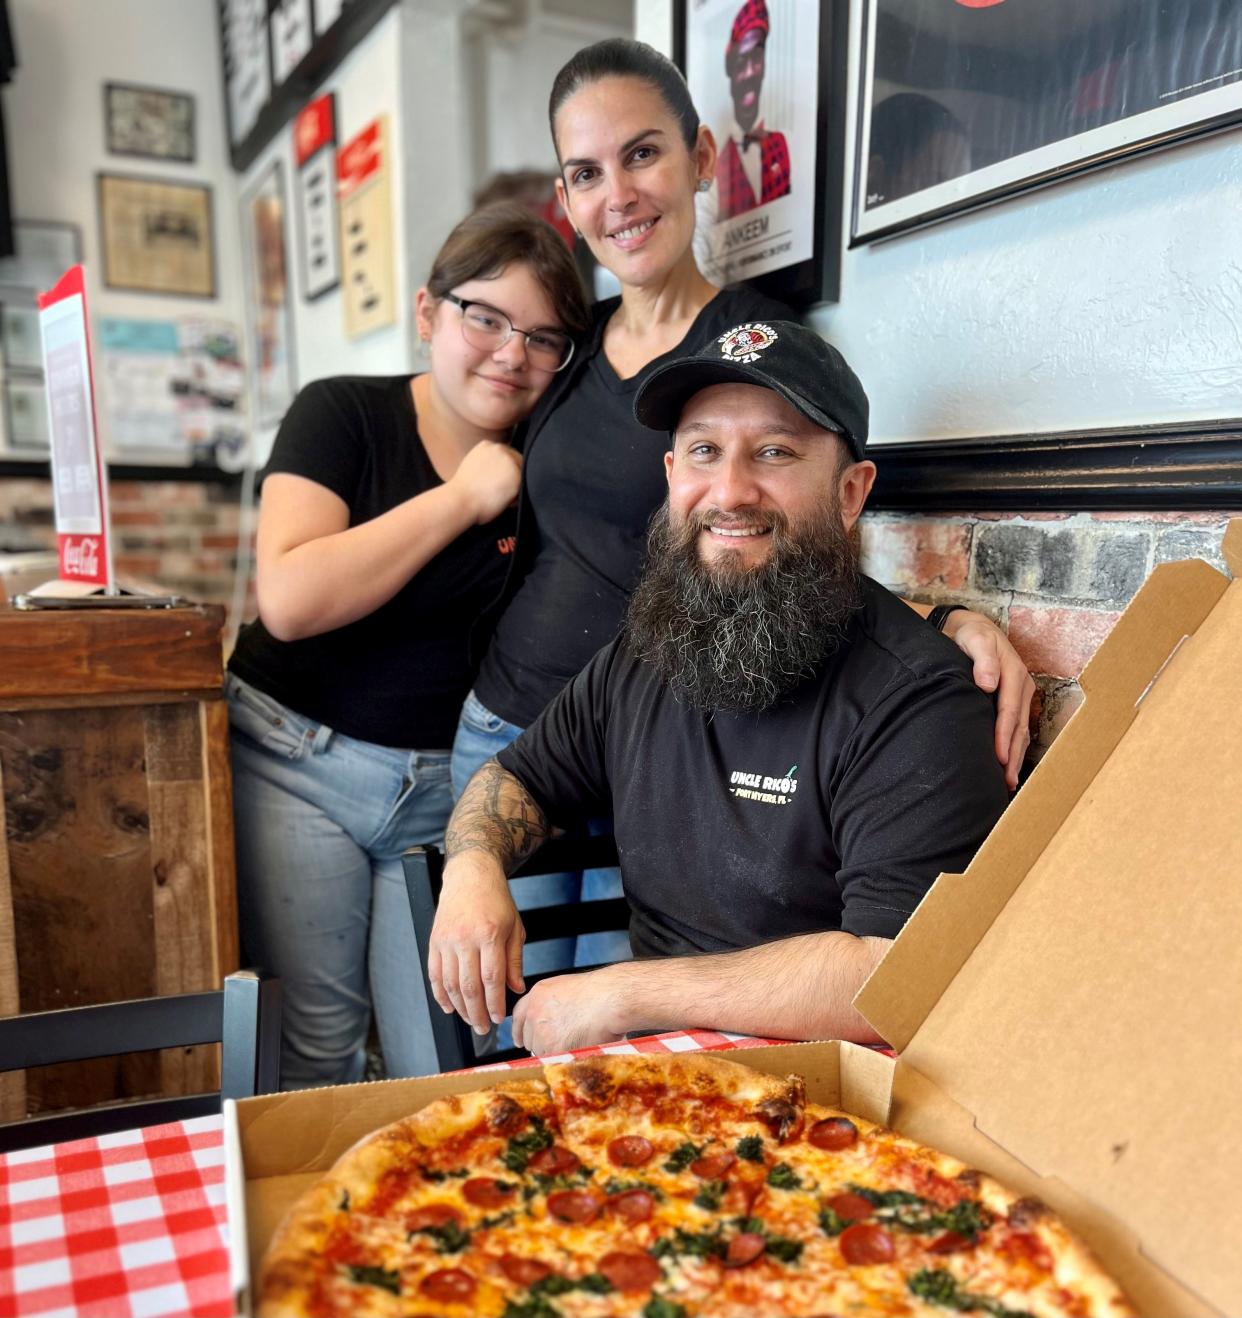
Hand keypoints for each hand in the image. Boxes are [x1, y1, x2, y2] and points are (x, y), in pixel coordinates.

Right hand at [428, 854, 524, 1033]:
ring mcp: (446, 940)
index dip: (495, 1003)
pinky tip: (449, 1007)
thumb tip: (515, 990)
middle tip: (484, 1029)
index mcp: (489, 934)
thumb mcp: (515, 927)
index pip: (492, 979)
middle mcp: (465, 938)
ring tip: (470, 1020)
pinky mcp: (434, 941)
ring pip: (450, 984)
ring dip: (460, 1008)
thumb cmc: (496, 900)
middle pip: (469, 987)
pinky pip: (435, 974)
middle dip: (477, 1013)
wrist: (470, 874)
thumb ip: (514, 961)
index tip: (499, 1018)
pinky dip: (440, 995)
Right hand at [450, 441, 521, 524]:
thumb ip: (489, 464)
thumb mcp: (474, 468)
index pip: (507, 457)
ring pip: (522, 475)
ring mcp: (509, 460)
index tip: (493, 484)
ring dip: (514, 487)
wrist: (459, 501)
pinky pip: (524, 489)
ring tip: (495, 495)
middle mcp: (499, 448)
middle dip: (511, 478)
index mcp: (487, 445)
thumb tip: (501, 472)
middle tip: (493, 491)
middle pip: (517, 463)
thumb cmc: (463, 493)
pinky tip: (500, 500)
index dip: (504, 473)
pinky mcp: (516, 474)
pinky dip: (515, 498)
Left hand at [511, 966, 630, 1056]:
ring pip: (540, 1051)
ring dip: (553, 1052)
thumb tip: (550, 1021)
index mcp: (538, 993)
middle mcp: (535, 1011)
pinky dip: (564, 1059)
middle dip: (540, 1043)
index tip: (520, 1038)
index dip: (520, 1030)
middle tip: (560, 1043)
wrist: (611, 999)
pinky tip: (577, 1048)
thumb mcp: (567, 988)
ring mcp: (541, 1030)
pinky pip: (552, 1060)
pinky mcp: (552, 1047)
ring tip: (576, 1041)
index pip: (518, 1015)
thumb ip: (552, 1002)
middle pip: (529, 1037)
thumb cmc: (600, 992)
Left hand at [941, 609, 1035, 790]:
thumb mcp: (974, 638)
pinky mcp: (1014, 700)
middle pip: (1019, 727)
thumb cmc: (970, 635)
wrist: (970, 627)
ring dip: (1016, 756)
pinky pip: (1016, 727)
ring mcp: (1020, 695)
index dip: (1004, 736)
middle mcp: (1022, 686)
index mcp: (1014, 673)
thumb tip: (988, 683)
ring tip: (1009, 782)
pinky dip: (1014, 747)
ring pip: (1021, 731)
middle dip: (1014, 755)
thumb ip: (982, 658)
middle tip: (1006, 781)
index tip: (999, 758)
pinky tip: (1008, 764)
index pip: (1009, 711)